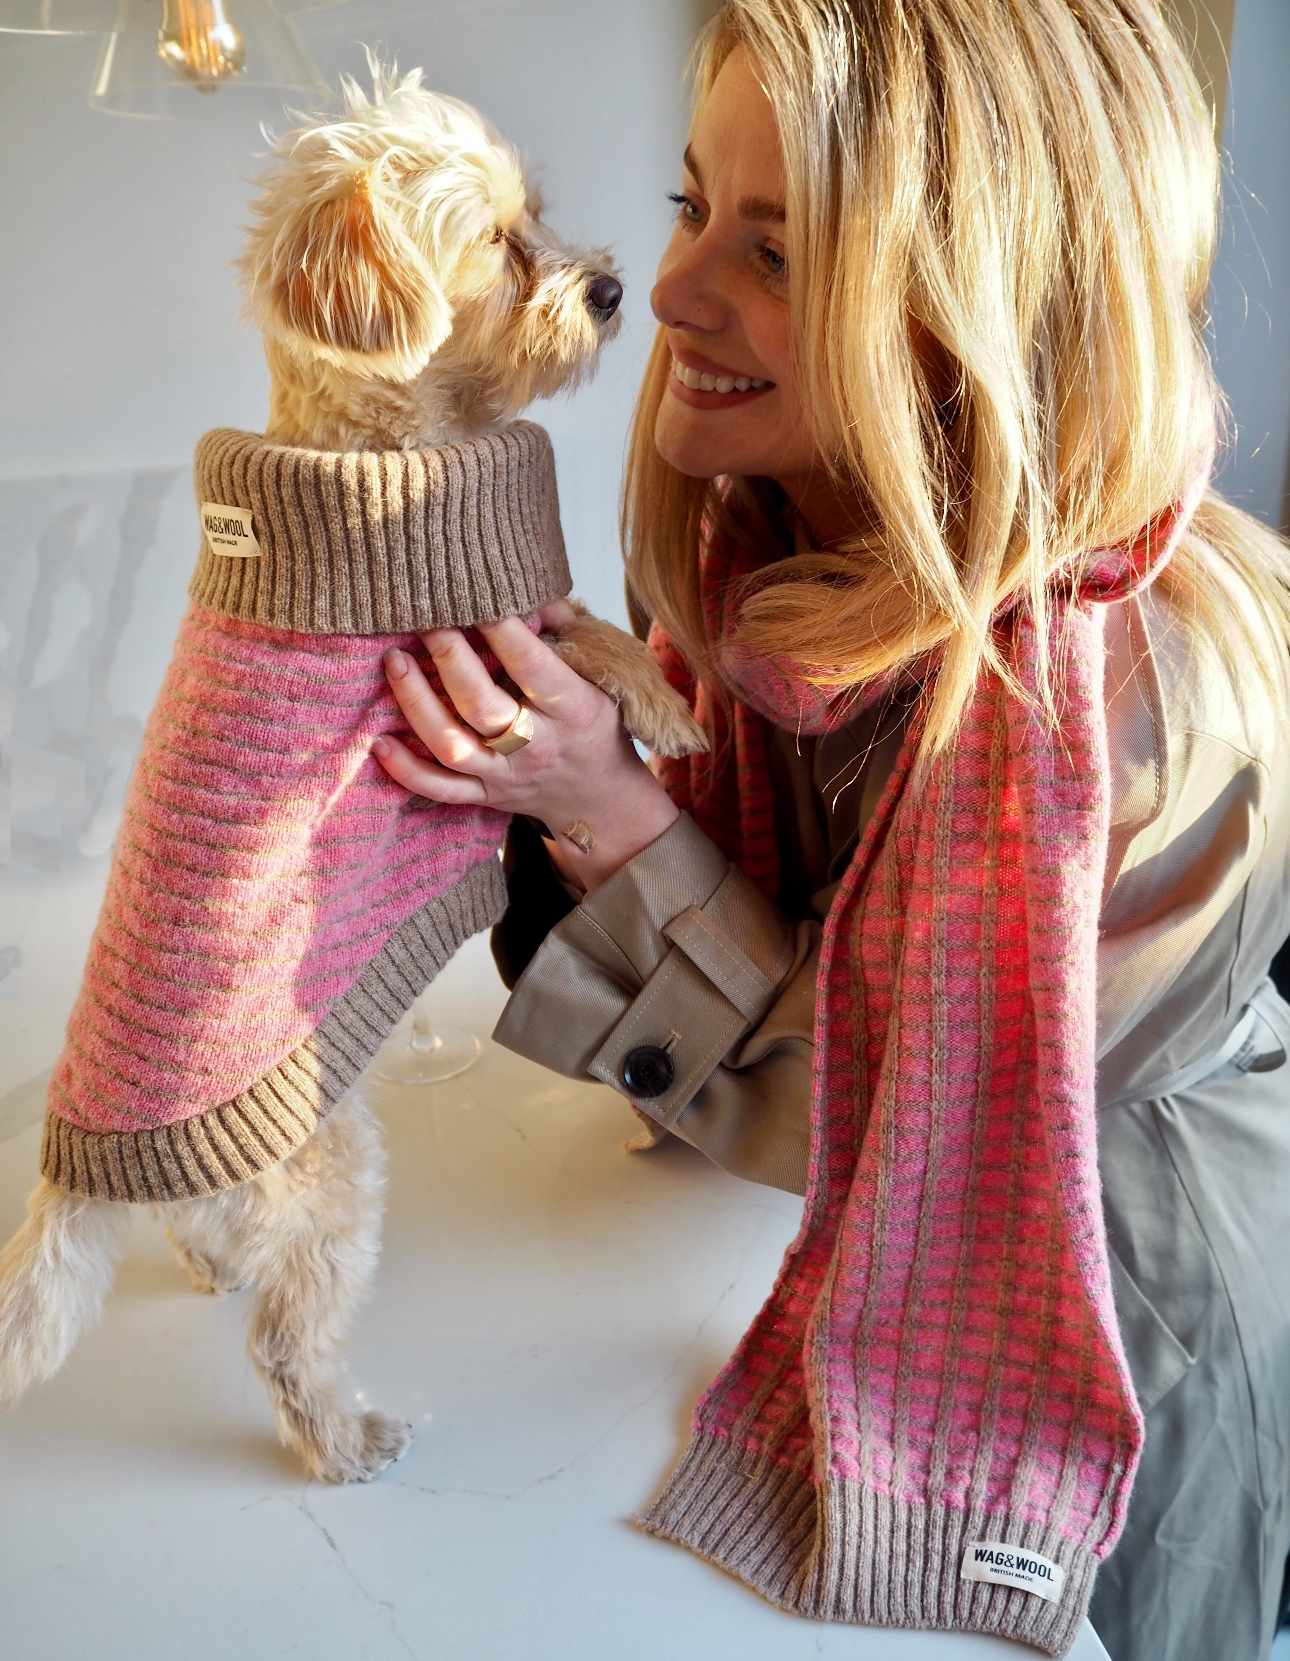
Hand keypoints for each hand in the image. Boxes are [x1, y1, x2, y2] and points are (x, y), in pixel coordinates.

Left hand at [372, 602, 679, 892]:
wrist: (598, 798)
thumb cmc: (595, 725)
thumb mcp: (598, 676)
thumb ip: (564, 630)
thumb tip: (531, 588)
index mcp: (572, 709)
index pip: (531, 667)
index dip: (502, 631)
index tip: (475, 596)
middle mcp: (537, 745)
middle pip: (483, 706)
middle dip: (449, 659)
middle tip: (425, 621)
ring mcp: (506, 774)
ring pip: (453, 747)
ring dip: (417, 705)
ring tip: (394, 663)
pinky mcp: (485, 795)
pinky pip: (441, 790)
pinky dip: (407, 771)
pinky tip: (380, 742)